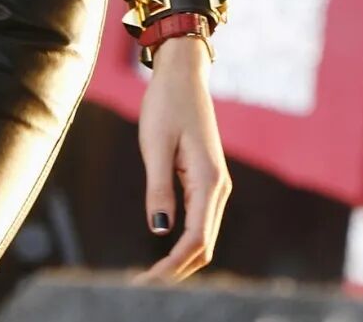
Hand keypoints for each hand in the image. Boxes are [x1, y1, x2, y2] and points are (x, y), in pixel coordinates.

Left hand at [130, 37, 230, 282]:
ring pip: (203, 237)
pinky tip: (164, 252)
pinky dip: (184, 244)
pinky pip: (200, 222)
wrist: (183, 74)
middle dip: (177, 272)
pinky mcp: (206, 181)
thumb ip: (159, 187)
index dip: (173, 267)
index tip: (147, 283)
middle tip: (143, 288)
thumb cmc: (166, 103)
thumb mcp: (155, 143)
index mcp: (210, 181)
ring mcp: (215, 186)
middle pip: (204, 247)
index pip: (196, 240)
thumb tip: (159, 230)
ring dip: (180, 261)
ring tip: (150, 278)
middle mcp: (219, 188)